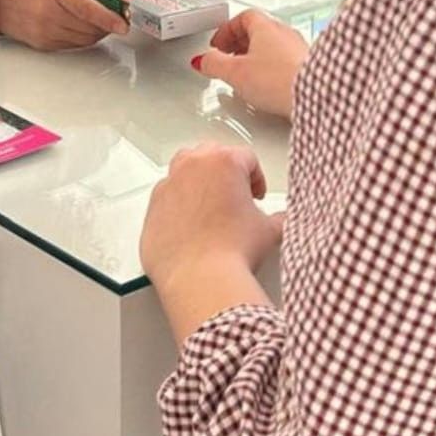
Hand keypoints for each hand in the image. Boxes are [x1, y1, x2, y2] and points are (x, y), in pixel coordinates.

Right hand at [0, 0, 129, 50]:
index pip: (88, 10)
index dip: (109, 19)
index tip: (124, 24)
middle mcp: (49, 12)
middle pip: (89, 28)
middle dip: (107, 25)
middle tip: (116, 16)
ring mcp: (45, 31)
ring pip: (83, 39)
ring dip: (97, 33)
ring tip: (101, 21)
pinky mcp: (42, 44)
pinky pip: (71, 45)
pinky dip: (83, 38)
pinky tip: (83, 27)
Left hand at [140, 143, 282, 293]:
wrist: (201, 281)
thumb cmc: (233, 252)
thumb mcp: (269, 231)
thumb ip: (280, 218)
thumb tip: (283, 220)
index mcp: (224, 162)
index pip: (246, 157)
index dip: (256, 177)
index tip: (256, 196)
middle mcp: (192, 166)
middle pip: (212, 155)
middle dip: (225, 173)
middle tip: (235, 197)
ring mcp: (168, 185)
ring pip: (184, 170)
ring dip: (198, 182)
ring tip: (211, 208)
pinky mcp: (152, 208)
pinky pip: (166, 197)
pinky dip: (178, 205)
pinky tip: (190, 228)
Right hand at [192, 10, 308, 119]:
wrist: (316, 93)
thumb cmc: (281, 79)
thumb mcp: (235, 73)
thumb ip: (214, 64)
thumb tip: (203, 60)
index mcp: (265, 26)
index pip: (242, 17)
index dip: (226, 30)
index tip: (216, 44)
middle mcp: (284, 32)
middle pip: (257, 30)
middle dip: (239, 44)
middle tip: (227, 58)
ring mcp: (298, 48)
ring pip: (271, 46)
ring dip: (255, 57)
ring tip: (245, 75)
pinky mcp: (307, 66)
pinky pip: (284, 60)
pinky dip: (271, 68)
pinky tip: (267, 86)